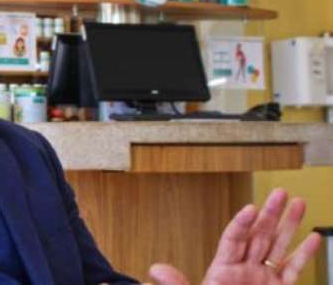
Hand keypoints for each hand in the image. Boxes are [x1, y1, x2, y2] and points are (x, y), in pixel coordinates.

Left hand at [148, 188, 321, 284]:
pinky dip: (303, 254)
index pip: (233, 240)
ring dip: (288, 225)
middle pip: (259, 235)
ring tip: (297, 203)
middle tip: (279, 193)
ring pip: (278, 246)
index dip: (242, 223)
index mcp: (223, 270)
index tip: (250, 208)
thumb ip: (178, 283)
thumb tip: (156, 270)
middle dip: (270, 213)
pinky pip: (293, 269)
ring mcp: (263, 279)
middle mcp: (245, 270)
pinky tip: (310, 238)